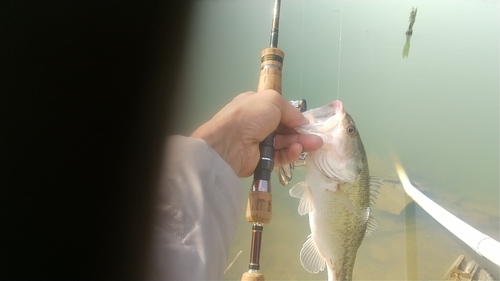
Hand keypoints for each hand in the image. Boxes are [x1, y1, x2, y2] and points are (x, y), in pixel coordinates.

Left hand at [191, 90, 322, 177]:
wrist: (229, 142)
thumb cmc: (250, 116)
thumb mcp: (273, 100)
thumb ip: (290, 110)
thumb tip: (301, 121)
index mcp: (257, 106)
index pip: (280, 111)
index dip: (295, 117)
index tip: (308, 123)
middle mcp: (257, 123)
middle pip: (284, 129)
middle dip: (301, 132)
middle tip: (318, 138)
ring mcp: (258, 142)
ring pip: (284, 143)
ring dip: (300, 143)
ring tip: (315, 145)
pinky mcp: (260, 160)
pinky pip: (279, 156)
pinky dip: (289, 153)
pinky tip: (298, 150)